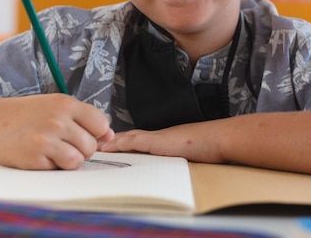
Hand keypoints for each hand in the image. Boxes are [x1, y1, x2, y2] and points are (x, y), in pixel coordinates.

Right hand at [0, 94, 113, 169]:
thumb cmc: (25, 115)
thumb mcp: (54, 106)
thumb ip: (82, 119)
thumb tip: (110, 136)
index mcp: (66, 104)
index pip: (101, 125)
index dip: (95, 135)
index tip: (82, 136)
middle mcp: (58, 119)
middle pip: (91, 146)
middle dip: (80, 150)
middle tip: (61, 144)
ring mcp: (46, 138)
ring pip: (78, 160)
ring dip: (68, 161)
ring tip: (52, 151)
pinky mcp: (34, 157)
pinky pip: (58, 170)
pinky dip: (50, 167)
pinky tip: (37, 156)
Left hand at [99, 121, 226, 163]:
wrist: (217, 139)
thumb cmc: (208, 149)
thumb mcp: (188, 157)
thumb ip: (176, 161)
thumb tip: (172, 174)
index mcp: (163, 141)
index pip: (137, 141)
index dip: (122, 143)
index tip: (107, 148)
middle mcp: (157, 136)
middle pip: (128, 137)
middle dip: (111, 142)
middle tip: (94, 146)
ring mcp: (156, 137)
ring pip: (127, 138)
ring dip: (110, 142)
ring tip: (93, 148)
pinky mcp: (156, 140)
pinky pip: (133, 141)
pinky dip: (118, 143)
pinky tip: (107, 147)